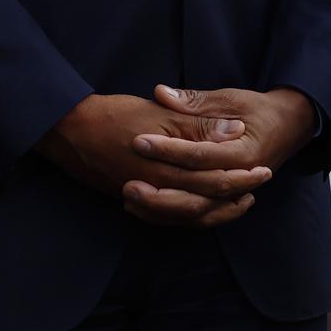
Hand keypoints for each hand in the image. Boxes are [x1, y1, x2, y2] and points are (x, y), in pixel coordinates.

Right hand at [36, 93, 267, 227]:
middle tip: (259, 185)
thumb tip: (234, 132)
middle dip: (235, 196)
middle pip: (205, 201)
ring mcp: (143, 197)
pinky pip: (165, 217)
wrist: (67, 129)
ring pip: (186, 214)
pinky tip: (200, 210)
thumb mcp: (160, 114)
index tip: (264, 169)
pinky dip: (187, 216)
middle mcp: (156, 189)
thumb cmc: (114, 115)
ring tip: (239, 202)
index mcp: (167, 167)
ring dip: (215, 210)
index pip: (215, 179)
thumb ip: (197, 126)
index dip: (242, 177)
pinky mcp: (131, 197)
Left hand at [130, 86, 318, 207]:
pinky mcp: (226, 201)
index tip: (138, 141)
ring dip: (162, 209)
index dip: (168, 149)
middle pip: (197, 194)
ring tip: (130, 199)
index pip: (200, 155)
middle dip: (160, 191)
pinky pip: (198, 217)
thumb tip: (161, 93)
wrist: (290, 127)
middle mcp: (240, 179)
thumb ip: (196, 101)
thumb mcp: (231, 98)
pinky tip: (144, 210)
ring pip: (196, 212)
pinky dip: (171, 217)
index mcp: (244, 152)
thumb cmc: (259, 110)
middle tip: (128, 182)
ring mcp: (235, 195)